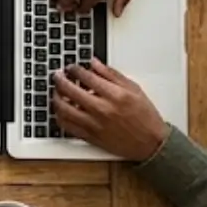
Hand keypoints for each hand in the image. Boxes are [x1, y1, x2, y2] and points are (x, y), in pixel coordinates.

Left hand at [51, 61, 170, 161]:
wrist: (150, 143)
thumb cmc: (145, 117)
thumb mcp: (134, 90)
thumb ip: (112, 75)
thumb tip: (94, 63)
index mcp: (115, 95)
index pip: (86, 77)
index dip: (75, 69)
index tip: (71, 67)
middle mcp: (102, 109)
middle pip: (70, 90)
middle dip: (59, 79)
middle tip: (57, 75)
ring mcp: (94, 124)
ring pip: (63, 108)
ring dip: (56, 97)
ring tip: (57, 91)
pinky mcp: (89, 136)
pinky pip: (66, 125)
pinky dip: (59, 115)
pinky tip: (61, 109)